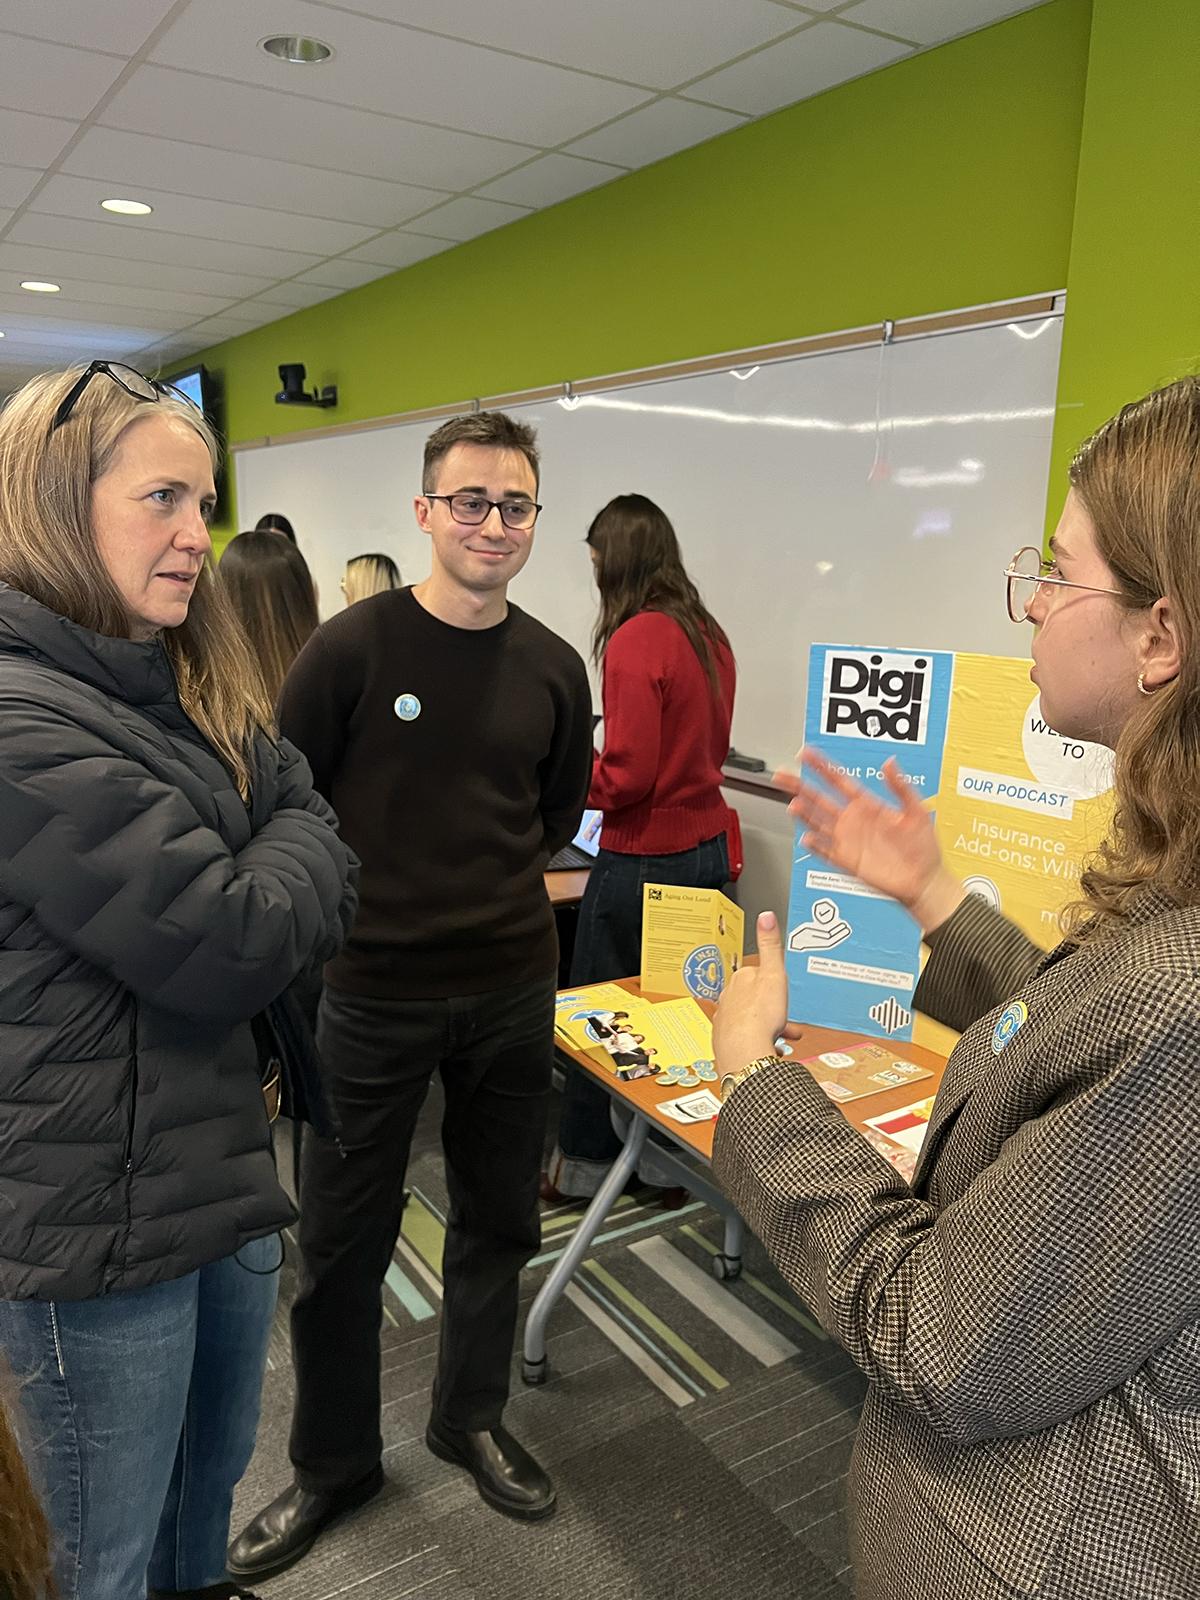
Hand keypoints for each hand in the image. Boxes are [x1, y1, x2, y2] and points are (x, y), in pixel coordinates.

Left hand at [713, 912, 803, 1074]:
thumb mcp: (774, 974)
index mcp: (740, 981)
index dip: (776, 987)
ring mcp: (725, 1022)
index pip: (758, 978)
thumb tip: (766, 916)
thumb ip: (771, 945)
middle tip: (789, 1025)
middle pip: (756, 1002)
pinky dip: (758, 1046)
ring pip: (752, 1023)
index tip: (785, 996)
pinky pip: (746, 1042)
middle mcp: (728, 999)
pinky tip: (770, 1053)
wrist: (744, 1052)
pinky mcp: (725, 1043)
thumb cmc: (760, 1015)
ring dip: (768, 1031)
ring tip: (781, 1042)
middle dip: (774, 1013)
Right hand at [774, 748, 963, 933]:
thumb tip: (890, 763)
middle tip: (782, 775)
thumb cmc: (924, 848)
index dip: (821, 767)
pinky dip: (815, 846)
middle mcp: (853, 821)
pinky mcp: (848, 861)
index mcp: (867, 805)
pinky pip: (826, 852)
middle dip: (799, 786)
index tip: (806, 754)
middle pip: (818, 799)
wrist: (925, 881)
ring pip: (817, 823)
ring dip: (804, 814)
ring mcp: (848, 841)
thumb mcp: (917, 810)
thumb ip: (901, 787)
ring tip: (793, 803)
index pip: (838, 781)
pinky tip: (807, 838)